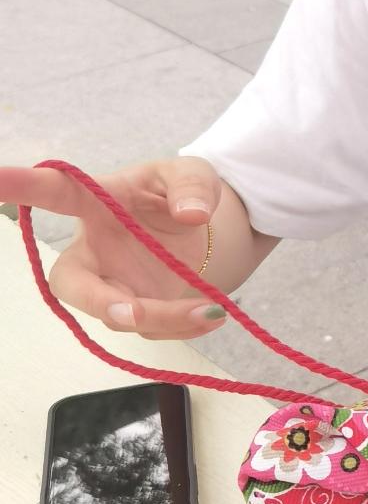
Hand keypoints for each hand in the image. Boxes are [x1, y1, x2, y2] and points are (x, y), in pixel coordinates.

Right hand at [0, 158, 228, 338]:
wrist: (207, 232)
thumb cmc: (182, 194)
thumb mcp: (192, 174)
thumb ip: (192, 185)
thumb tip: (192, 213)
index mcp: (99, 203)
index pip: (56, 193)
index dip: (21, 187)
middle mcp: (95, 249)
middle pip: (69, 282)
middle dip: (96, 301)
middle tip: (131, 312)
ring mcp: (112, 283)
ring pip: (117, 314)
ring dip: (159, 318)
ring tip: (208, 309)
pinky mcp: (136, 308)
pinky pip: (147, 329)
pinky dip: (181, 326)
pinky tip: (209, 314)